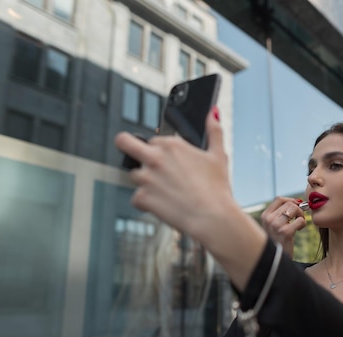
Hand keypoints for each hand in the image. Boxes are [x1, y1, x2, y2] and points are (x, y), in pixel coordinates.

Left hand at [115, 108, 232, 238]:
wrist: (212, 218)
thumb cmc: (217, 189)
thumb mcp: (218, 156)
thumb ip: (214, 131)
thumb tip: (213, 113)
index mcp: (172, 145)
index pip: (153, 140)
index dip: (159, 150)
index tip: (168, 160)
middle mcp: (155, 158)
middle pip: (124, 142)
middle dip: (125, 144)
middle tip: (130, 151)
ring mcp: (146, 178)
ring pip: (134, 175)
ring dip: (145, 183)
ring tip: (166, 193)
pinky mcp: (142, 197)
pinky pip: (136, 198)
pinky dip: (147, 203)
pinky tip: (163, 205)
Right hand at [260, 197, 306, 256]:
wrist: (275, 260)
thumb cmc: (277, 241)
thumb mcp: (273, 226)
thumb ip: (280, 214)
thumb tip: (297, 202)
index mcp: (265, 216)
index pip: (279, 199)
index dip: (291, 200)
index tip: (296, 206)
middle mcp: (269, 219)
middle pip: (289, 203)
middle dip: (298, 209)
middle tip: (299, 218)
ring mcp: (276, 226)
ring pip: (295, 209)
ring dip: (301, 215)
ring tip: (299, 224)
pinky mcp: (285, 233)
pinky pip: (300, 220)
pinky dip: (303, 224)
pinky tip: (299, 230)